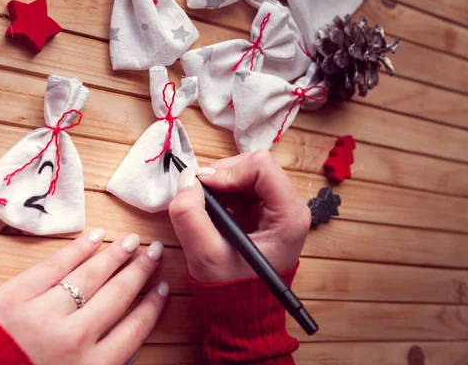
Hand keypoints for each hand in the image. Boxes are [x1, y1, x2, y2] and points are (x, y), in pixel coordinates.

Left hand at [0, 230, 167, 364]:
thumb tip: (122, 344)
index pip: (134, 329)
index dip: (152, 305)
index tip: (162, 286)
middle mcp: (75, 338)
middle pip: (119, 296)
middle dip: (140, 271)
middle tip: (155, 251)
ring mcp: (45, 313)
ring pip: (92, 276)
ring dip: (116, 256)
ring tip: (132, 241)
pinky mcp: (15, 295)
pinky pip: (55, 266)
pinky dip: (79, 249)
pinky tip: (96, 237)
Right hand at [169, 151, 310, 282]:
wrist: (241, 310)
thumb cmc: (230, 287)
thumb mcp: (205, 256)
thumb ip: (191, 216)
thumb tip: (186, 180)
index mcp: (289, 216)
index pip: (261, 167)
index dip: (227, 171)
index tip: (202, 186)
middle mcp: (289, 206)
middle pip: (253, 166)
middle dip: (221, 175)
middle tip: (197, 194)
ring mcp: (278, 206)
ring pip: (245, 172)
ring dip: (219, 183)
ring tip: (203, 206)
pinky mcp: (263, 209)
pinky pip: (240, 185)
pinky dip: (220, 191)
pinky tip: (211, 211)